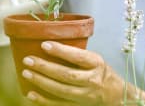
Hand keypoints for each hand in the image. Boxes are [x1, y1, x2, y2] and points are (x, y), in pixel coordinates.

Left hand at [22, 41, 144, 105]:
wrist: (117, 95)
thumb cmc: (103, 73)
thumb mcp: (96, 60)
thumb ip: (78, 56)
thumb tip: (51, 46)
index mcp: (96, 64)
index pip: (77, 57)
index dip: (60, 51)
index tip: (44, 44)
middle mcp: (92, 80)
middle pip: (66, 74)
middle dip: (45, 67)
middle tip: (29, 59)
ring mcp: (85, 96)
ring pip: (60, 90)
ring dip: (41, 81)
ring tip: (27, 72)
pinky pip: (59, 104)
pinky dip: (43, 100)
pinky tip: (31, 94)